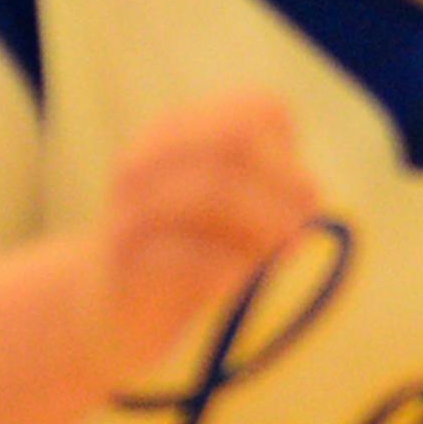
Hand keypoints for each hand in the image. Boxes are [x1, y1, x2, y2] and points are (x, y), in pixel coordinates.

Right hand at [82, 94, 320, 384]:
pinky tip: (239, 282)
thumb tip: (310, 201)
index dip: (292, 154)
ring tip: (282, 255)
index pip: (259, 111)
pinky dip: (227, 267)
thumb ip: (274, 197)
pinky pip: (182, 254)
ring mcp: (129, 203)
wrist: (112, 312)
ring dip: (264, 224)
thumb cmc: (191, 254)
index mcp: (183, 130)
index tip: (303, 199)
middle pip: (237, 139)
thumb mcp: (237, 215)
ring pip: (212, 190)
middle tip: (303, 227)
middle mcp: (152, 155)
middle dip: (284, 183)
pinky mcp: (119, 258)